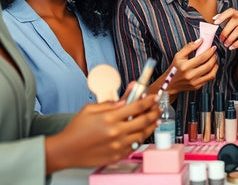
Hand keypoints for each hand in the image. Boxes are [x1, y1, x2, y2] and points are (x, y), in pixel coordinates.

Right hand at [45, 95, 159, 172]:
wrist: (65, 151)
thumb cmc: (76, 129)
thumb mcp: (90, 109)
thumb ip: (111, 103)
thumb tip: (127, 95)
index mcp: (109, 118)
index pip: (137, 106)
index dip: (149, 100)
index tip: (155, 96)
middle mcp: (116, 132)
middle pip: (144, 120)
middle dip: (154, 111)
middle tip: (159, 107)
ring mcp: (118, 145)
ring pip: (143, 134)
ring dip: (152, 125)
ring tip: (155, 119)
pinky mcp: (117, 155)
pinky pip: (135, 146)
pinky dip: (141, 138)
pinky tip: (143, 132)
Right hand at [167, 38, 218, 91]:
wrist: (170, 84)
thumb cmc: (175, 68)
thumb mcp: (179, 55)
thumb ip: (189, 47)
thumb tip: (200, 41)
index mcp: (185, 66)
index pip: (202, 58)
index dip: (209, 52)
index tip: (213, 47)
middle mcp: (190, 75)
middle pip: (208, 66)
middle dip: (214, 58)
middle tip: (214, 53)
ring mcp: (194, 82)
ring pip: (211, 74)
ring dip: (215, 65)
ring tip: (214, 60)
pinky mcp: (197, 86)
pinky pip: (209, 79)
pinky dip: (212, 72)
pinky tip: (211, 67)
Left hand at [213, 8, 237, 55]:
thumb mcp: (231, 30)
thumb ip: (225, 24)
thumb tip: (214, 20)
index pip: (231, 11)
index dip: (223, 15)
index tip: (215, 22)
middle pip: (234, 21)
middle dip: (225, 31)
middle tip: (221, 39)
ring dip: (230, 38)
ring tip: (226, 44)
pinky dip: (236, 43)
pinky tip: (232, 47)